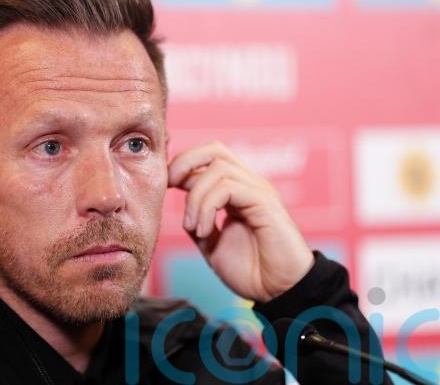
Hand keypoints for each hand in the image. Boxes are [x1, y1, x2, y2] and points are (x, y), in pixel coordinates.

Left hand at [168, 142, 313, 302]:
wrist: (279, 293)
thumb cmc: (252, 272)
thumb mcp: (212, 245)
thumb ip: (199, 222)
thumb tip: (183, 208)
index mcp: (237, 192)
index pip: (208, 160)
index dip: (181, 168)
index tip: (164, 187)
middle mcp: (249, 186)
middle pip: (215, 150)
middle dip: (185, 162)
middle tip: (169, 186)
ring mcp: (259, 192)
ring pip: (218, 168)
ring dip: (195, 197)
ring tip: (192, 227)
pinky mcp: (265, 203)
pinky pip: (229, 188)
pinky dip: (207, 207)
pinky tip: (203, 230)